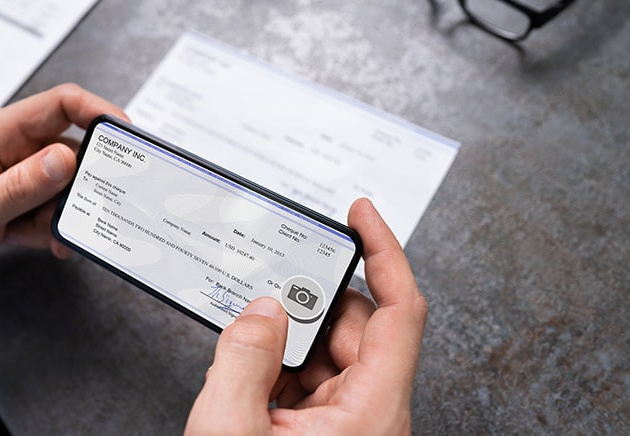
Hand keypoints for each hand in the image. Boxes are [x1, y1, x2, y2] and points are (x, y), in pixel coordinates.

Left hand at [0, 83, 127, 278]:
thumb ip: (15, 188)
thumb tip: (64, 158)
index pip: (60, 103)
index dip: (99, 111)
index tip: (127, 137)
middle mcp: (14, 146)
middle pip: (75, 144)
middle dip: (89, 179)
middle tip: (92, 207)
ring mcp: (21, 169)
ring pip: (71, 181)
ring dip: (68, 211)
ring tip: (46, 235)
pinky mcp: (26, 191)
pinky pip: (58, 203)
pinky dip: (56, 226)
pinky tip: (40, 241)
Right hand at [185, 198, 427, 434]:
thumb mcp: (230, 429)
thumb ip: (244, 360)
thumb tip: (262, 310)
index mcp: (370, 410)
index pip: (398, 311)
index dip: (384, 252)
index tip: (362, 215)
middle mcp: (370, 411)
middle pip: (354, 325)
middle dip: (306, 303)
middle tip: (267, 288)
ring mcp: (349, 420)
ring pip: (327, 350)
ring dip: (286, 341)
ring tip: (247, 345)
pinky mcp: (327, 428)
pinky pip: (309, 376)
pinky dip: (278, 366)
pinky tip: (248, 373)